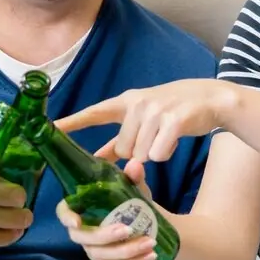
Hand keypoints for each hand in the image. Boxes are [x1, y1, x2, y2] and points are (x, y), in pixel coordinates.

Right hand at [55, 160, 160, 259]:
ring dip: (125, 251)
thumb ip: (133, 177)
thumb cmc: (131, 202)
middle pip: (82, 238)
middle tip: (128, 229)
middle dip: (104, 236)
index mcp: (81, 208)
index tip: (77, 221)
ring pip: (102, 255)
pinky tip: (150, 256)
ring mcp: (92, 249)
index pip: (63, 212)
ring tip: (150, 243)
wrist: (147, 224)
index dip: (66, 217)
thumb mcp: (134, 188)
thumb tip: (135, 164)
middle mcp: (81, 231)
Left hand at [56, 79, 226, 163]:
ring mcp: (155, 111)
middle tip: (154, 138)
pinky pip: (159, 155)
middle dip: (136, 154)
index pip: (93, 113)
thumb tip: (96, 160)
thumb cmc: (172, 112)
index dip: (71, 123)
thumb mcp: (143, 118)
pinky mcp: (174, 121)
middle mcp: (137, 104)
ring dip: (154, 153)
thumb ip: (120, 139)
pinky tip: (175, 140)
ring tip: (165, 136)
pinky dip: (167, 154)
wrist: (211, 98)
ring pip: (141, 155)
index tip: (49, 129)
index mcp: (126, 102)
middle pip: (123, 150)